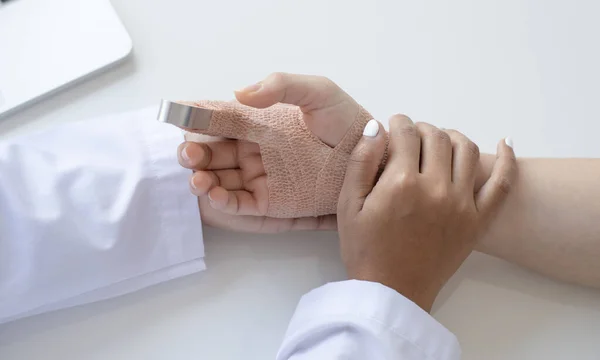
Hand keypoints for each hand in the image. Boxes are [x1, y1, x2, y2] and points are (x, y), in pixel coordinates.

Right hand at [179, 73, 361, 231]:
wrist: (373, 156)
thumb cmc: (348, 122)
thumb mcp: (317, 92)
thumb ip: (280, 86)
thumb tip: (239, 93)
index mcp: (259, 122)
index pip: (220, 118)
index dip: (196, 117)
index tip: (175, 115)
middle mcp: (254, 149)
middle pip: (212, 151)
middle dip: (194, 152)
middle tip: (189, 153)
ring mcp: (261, 176)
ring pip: (220, 179)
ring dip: (202, 179)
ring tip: (197, 177)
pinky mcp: (271, 202)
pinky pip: (240, 203)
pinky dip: (223, 201)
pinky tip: (215, 194)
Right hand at [337, 115, 516, 311]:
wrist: (393, 292)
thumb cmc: (365, 249)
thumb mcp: (347, 206)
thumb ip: (361, 162)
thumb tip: (377, 127)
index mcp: (401, 183)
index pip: (406, 133)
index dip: (397, 123)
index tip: (392, 126)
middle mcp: (436, 188)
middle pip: (436, 136)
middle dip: (421, 129)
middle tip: (410, 138)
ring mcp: (462, 204)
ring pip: (466, 150)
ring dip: (452, 137)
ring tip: (439, 142)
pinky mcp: (478, 220)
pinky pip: (502, 184)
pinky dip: (508, 159)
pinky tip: (505, 142)